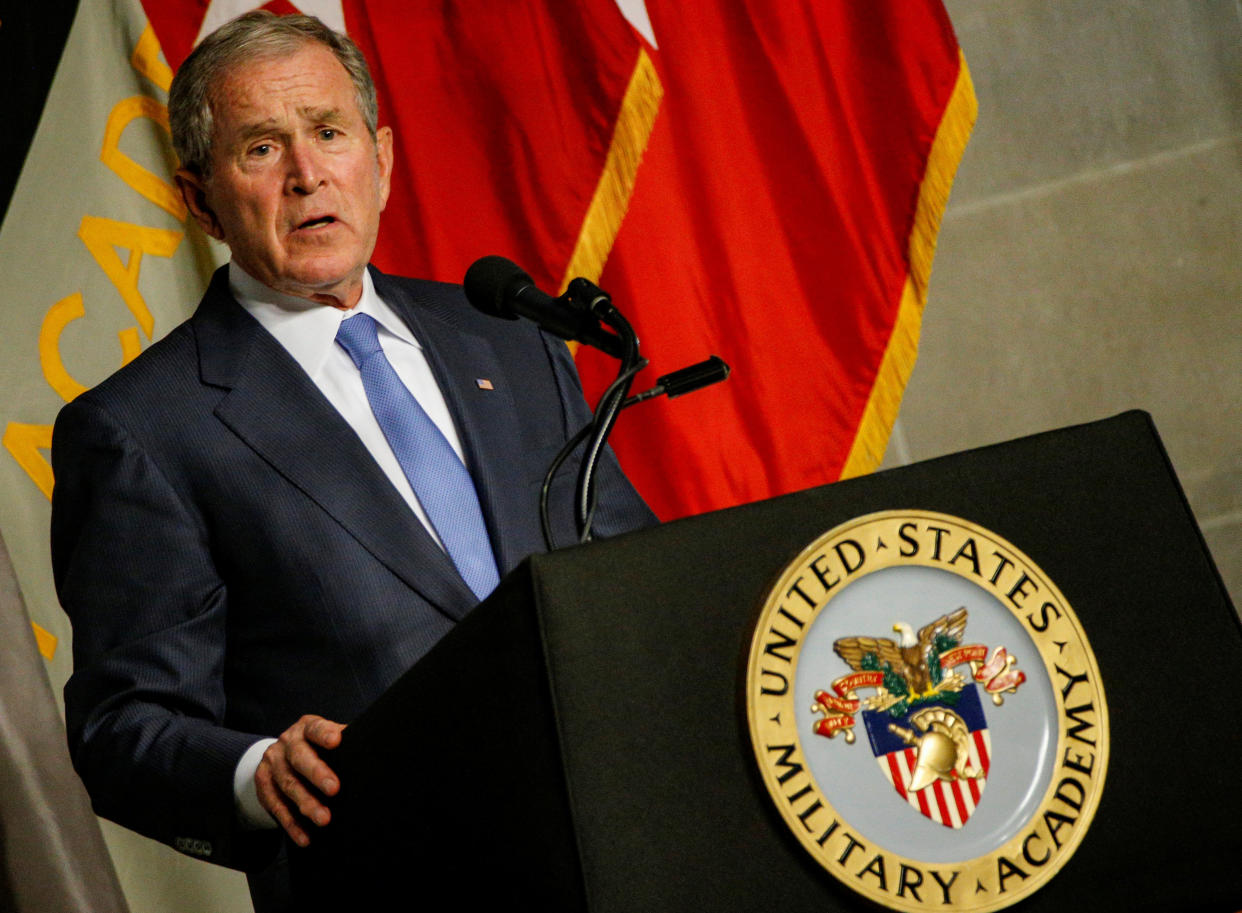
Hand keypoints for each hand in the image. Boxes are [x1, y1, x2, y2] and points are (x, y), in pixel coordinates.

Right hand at [255, 714, 344, 846]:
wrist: (278, 756)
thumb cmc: (315, 748)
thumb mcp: (326, 738)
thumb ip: (344, 742)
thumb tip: (371, 750)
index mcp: (306, 728)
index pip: (315, 728)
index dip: (324, 733)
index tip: (336, 741)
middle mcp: (286, 743)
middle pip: (299, 757)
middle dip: (317, 773)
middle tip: (334, 789)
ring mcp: (272, 764)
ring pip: (288, 785)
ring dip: (306, 804)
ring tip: (324, 819)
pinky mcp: (263, 786)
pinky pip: (276, 808)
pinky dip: (292, 824)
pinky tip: (305, 837)